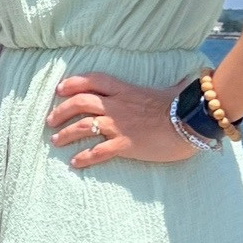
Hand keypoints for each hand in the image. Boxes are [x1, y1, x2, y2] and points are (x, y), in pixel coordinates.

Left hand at [45, 74, 196, 167]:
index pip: (94, 80)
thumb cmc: (185, 108)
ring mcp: (119, 125)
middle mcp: (117, 106)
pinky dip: (83, 157)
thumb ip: (175, 86)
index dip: (74, 82)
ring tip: (56, 141)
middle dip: (61, 111)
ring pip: (82, 126)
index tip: (61, 89)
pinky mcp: (125, 144)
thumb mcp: (175, 91)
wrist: (191, 124)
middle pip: (80, 102)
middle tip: (51, 120)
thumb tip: (188, 80)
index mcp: (126, 90)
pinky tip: (75, 163)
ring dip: (65, 134)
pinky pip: (98, 151)